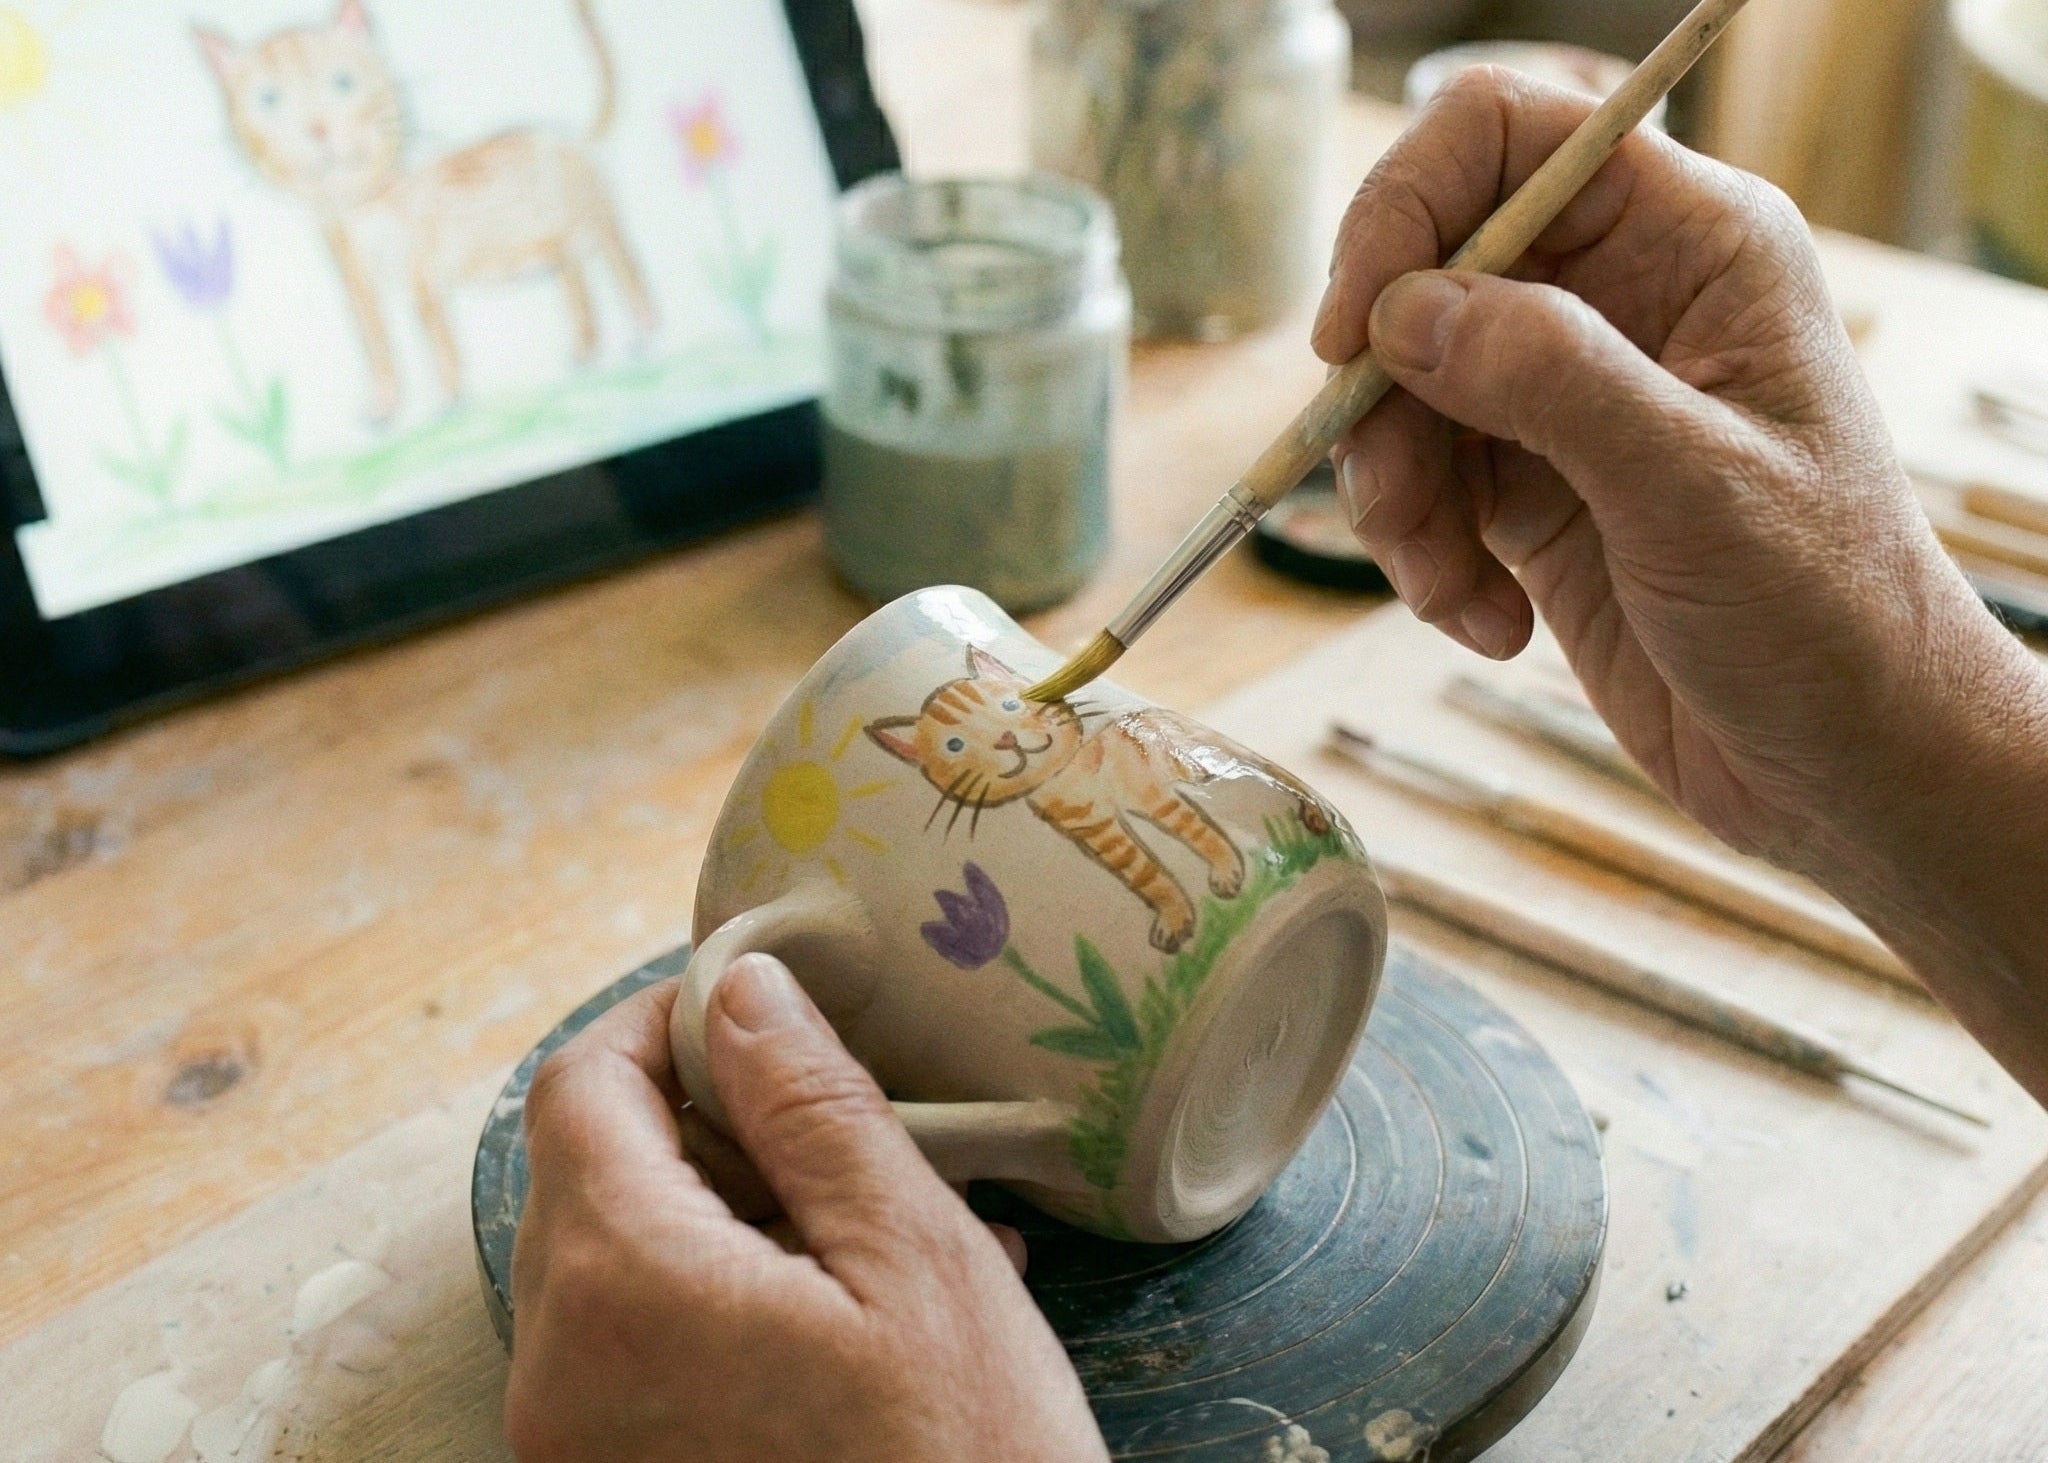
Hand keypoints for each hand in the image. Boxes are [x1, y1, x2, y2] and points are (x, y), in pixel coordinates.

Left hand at [506, 956, 1108, 1462]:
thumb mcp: (914, 1261)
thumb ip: (812, 1109)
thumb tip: (743, 990)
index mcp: (622, 1285)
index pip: (577, 1087)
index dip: (657, 1024)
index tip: (747, 1015)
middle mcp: (556, 1372)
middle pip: (587, 1176)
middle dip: (703, 1128)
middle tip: (835, 1135)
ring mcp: (569, 1448)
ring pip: (612, 1266)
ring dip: (722, 1221)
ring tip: (870, 1242)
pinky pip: (630, 1357)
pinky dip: (715, 1308)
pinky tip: (841, 1329)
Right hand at [1314, 69, 2047, 1097]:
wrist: (1844, 765)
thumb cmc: (1823, 615)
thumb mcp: (1690, 488)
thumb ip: (1550, 379)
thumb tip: (1402, 310)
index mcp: (1691, 245)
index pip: (1506, 140)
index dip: (1406, 209)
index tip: (1349, 331)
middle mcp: (1623, 301)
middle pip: (1426, 276)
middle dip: (1385, 397)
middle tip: (1395, 503)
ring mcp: (1570, 399)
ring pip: (1406, 394)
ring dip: (1399, 500)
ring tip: (1455, 593)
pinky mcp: (1533, 491)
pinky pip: (1423, 487)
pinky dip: (1425, 559)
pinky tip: (1490, 624)